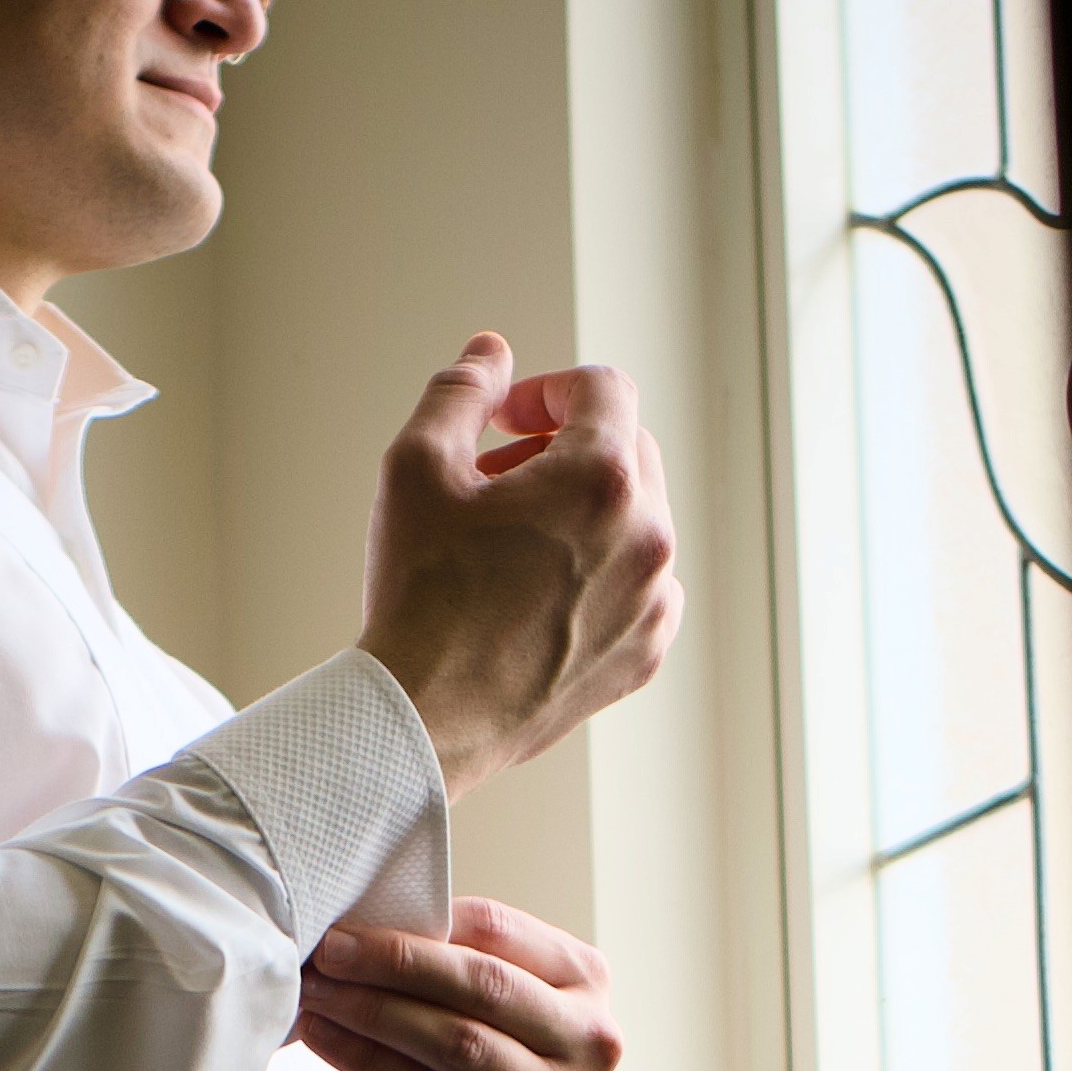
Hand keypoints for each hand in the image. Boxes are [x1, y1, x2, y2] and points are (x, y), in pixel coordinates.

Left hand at [296, 891, 619, 1070]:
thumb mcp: (491, 1022)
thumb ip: (454, 971)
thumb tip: (361, 924)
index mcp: (585, 983)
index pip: (497, 929)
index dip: (422, 918)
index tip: (354, 917)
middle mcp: (589, 1039)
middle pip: (481, 982)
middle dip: (393, 961)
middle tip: (328, 950)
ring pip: (454, 1039)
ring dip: (373, 1010)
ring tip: (316, 992)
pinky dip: (366, 1061)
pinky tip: (324, 1039)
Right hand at [357, 333, 681, 795]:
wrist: (424, 717)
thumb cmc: (418, 594)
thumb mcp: (417, 466)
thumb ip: (462, 390)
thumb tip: (492, 352)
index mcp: (602, 477)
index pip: (604, 388)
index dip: (550, 389)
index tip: (507, 419)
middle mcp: (648, 535)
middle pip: (628, 449)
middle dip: (566, 447)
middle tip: (499, 478)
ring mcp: (654, 600)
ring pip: (637, 519)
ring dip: (583, 511)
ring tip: (512, 540)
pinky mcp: (646, 653)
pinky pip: (642, 586)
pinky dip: (602, 572)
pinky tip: (540, 591)